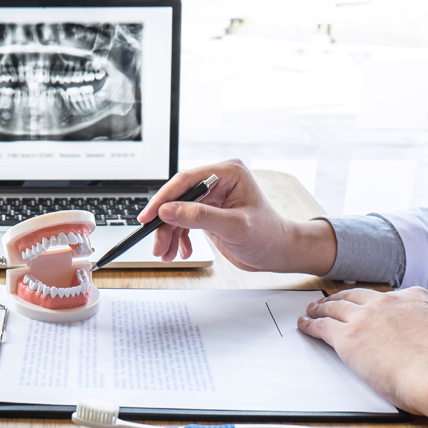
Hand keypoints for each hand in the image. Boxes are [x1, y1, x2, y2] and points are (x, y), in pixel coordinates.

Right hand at [137, 159, 337, 274]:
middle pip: (178, 198)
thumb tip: (168, 210)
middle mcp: (218, 182)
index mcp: (228, 173)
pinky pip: (184, 221)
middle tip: (157, 244)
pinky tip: (182, 251)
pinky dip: (179, 238)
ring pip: (178, 212)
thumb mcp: (234, 227)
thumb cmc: (268, 236)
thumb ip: (200, 217)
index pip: (186, 180)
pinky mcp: (208, 212)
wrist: (278, 252)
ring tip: (166, 254)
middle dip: (165, 223)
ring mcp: (212, 197)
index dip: (164, 199)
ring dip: (169, 234)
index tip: (148, 216)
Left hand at [297, 287, 427, 425]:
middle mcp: (388, 302)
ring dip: (320, 308)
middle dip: (341, 299)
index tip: (367, 305)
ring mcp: (366, 318)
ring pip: (335, 308)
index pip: (388, 297)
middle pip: (356, 297)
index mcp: (416, 298)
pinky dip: (310, 324)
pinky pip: (322, 327)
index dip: (373, 303)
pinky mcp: (348, 338)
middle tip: (330, 301)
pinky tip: (305, 325)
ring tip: (311, 310)